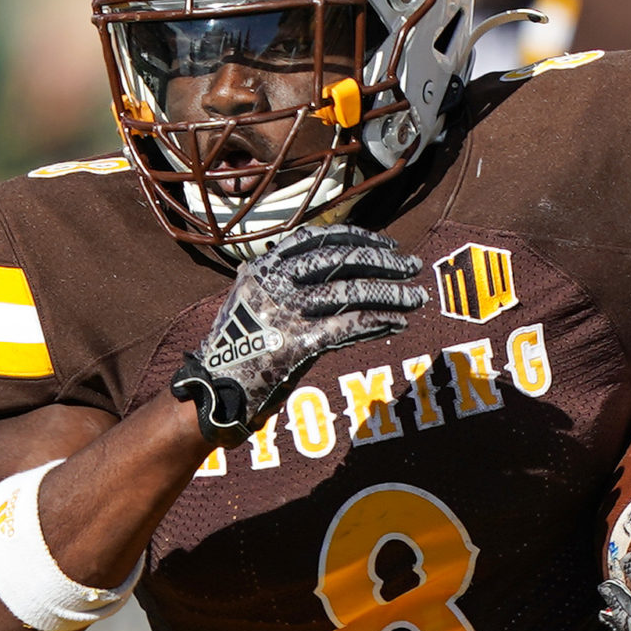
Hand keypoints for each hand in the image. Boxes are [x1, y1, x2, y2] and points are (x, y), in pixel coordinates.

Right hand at [171, 225, 424, 439]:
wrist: (213, 391)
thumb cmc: (242, 349)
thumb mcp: (256, 301)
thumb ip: (285, 282)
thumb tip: (327, 266)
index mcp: (264, 266)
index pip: (319, 239)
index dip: (358, 238)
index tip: (388, 245)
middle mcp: (272, 282)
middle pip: (340, 260)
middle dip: (383, 262)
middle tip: (414, 266)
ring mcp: (282, 312)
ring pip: (350, 292)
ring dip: (391, 293)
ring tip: (417, 297)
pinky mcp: (294, 344)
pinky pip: (348, 327)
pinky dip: (378, 321)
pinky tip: (399, 322)